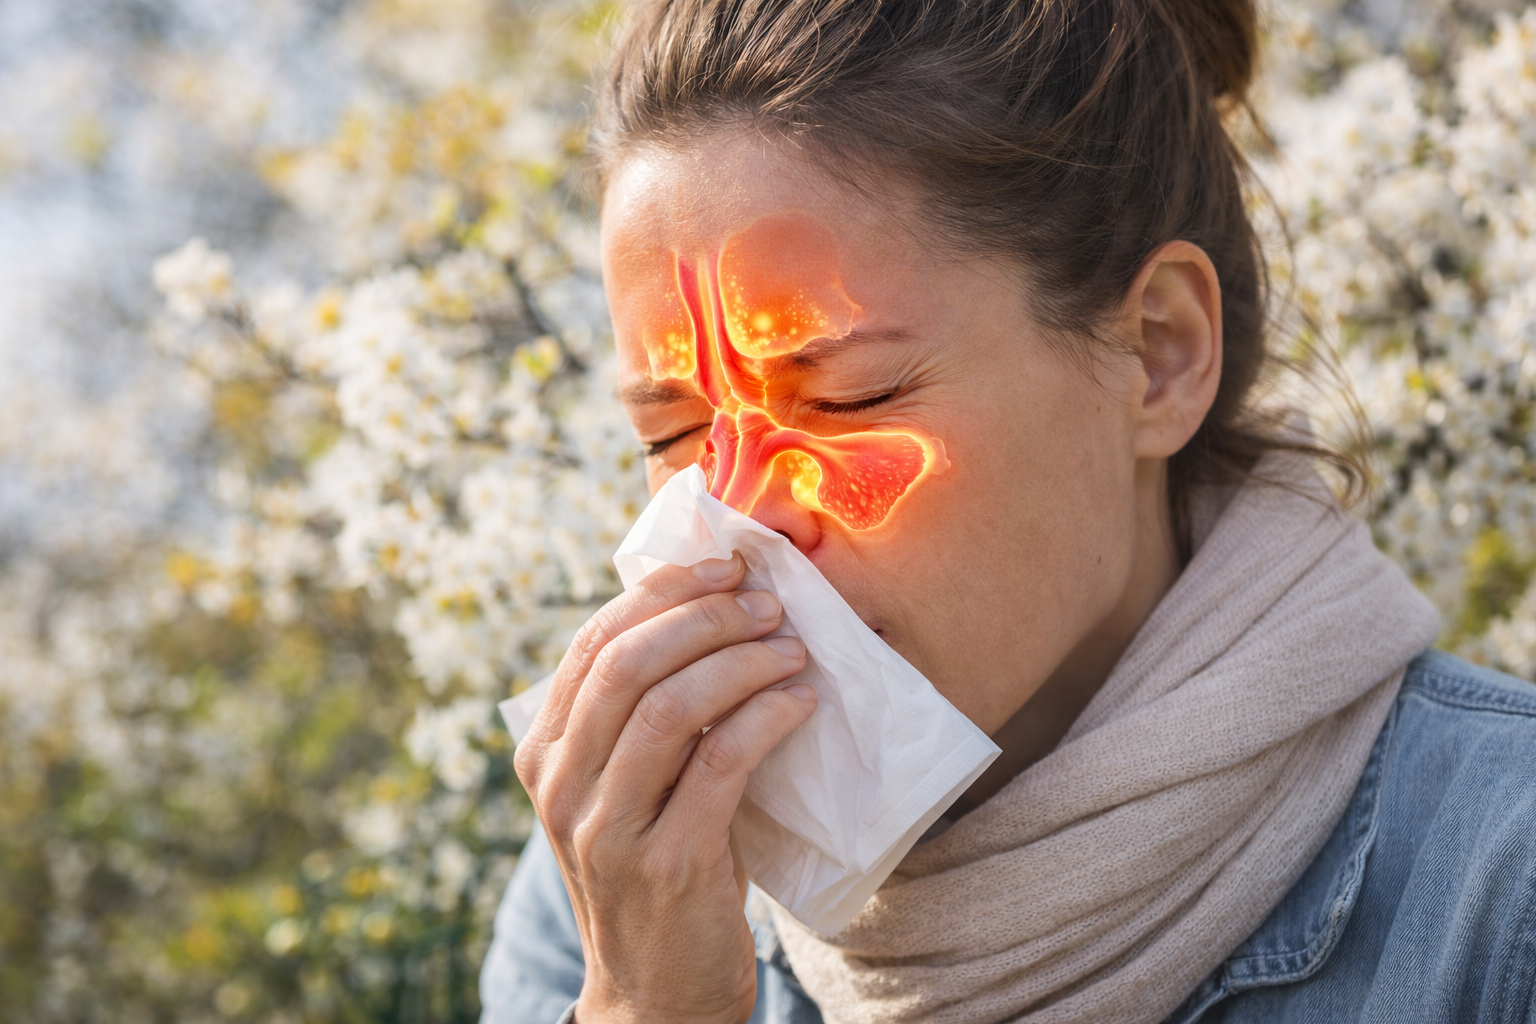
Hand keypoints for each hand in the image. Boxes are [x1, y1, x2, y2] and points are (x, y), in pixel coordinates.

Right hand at [513, 554, 814, 1023]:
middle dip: (705, 617)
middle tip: (768, 603)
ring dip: (741, 662)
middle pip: (626, 663)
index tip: (726, 566)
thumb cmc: (657, 866)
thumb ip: (642, 715)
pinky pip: (720, 762)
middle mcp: (560, 785)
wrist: (657, 992)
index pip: (594, 643)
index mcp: (544, 752)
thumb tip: (711, 609)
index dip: (662, 593)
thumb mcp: (627, 787)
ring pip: (669, 706)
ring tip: (791, 648)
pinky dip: (765, 717)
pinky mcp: (664, 863)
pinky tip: (800, 703)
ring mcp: (605, 828)